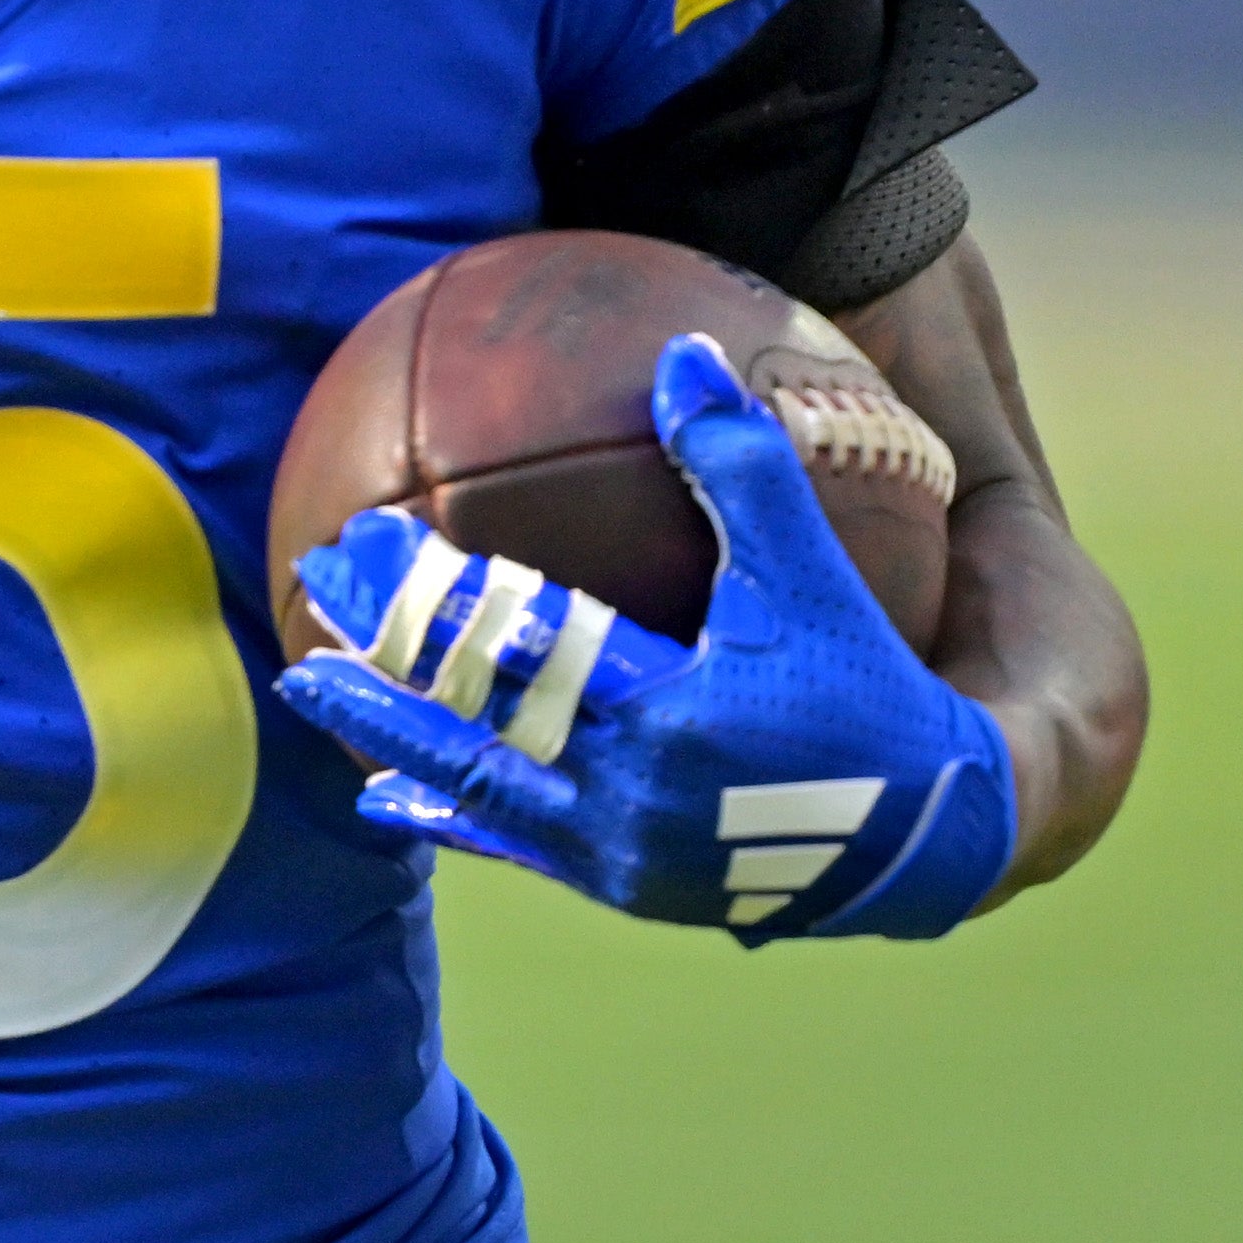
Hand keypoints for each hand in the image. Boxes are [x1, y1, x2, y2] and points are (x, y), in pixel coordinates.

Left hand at [277, 334, 1017, 943]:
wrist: (936, 833)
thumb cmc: (874, 687)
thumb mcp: (812, 575)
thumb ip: (743, 469)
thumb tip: (683, 355)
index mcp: (664, 712)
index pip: (514, 645)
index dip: (429, 592)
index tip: (360, 537)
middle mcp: (627, 793)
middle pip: (472, 713)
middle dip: (383, 653)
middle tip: (306, 597)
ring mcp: (619, 851)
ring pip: (475, 786)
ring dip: (390, 732)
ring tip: (310, 690)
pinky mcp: (626, 887)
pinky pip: (516, 849)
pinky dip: (447, 819)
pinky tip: (382, 801)